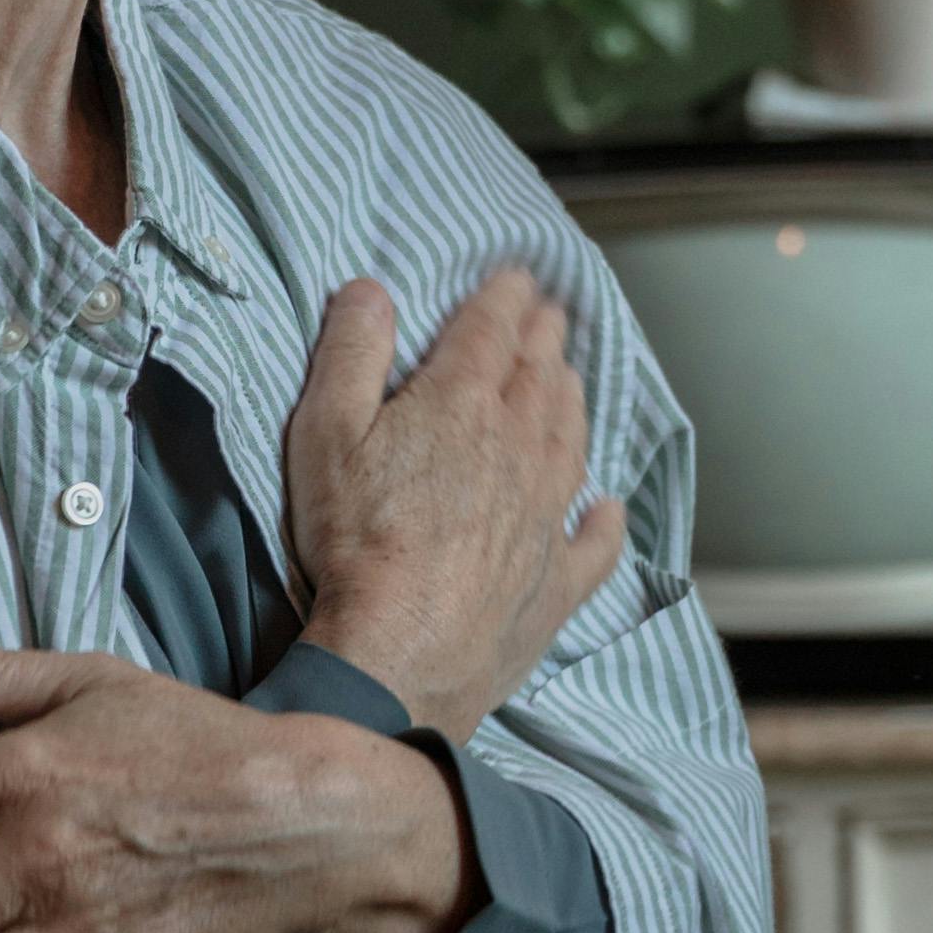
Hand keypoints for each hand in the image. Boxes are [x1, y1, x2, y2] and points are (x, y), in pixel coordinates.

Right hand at [283, 263, 627, 741]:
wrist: (396, 655)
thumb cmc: (353, 541)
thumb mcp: (324, 431)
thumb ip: (350, 351)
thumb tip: (372, 289)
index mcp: (463, 402)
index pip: (494, 328)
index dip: (506, 295)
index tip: (517, 278)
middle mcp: (520, 448)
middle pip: (542, 375)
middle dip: (546, 337)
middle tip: (550, 315)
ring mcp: (545, 517)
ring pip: (573, 440)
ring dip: (573, 402)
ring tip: (570, 382)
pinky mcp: (555, 582)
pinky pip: (595, 542)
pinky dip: (605, 520)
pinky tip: (607, 508)